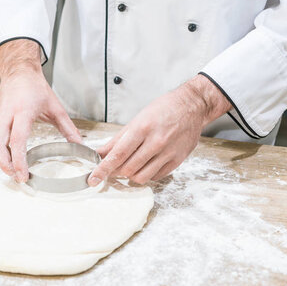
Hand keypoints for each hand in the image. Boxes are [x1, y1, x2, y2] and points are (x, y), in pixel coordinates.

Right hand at [0, 39, 81, 181]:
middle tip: (16, 177)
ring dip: (0, 160)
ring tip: (13, 171)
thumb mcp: (56, 107)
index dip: (18, 159)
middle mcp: (7, 114)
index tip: (23, 173)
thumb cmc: (36, 87)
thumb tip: (80, 145)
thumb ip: (68, 128)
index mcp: (23, 110)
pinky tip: (10, 159)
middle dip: (4, 164)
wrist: (19, 71)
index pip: (17, 139)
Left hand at [88, 75, 230, 184]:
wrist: (192, 106)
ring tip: (130, 165)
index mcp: (142, 128)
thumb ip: (118, 140)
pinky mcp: (177, 161)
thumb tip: (101, 153)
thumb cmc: (164, 109)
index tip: (93, 178)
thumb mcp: (137, 119)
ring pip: (141, 177)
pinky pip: (155, 177)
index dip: (103, 169)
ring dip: (131, 175)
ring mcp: (168, 153)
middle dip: (116, 171)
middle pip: (128, 168)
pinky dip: (146, 174)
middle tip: (113, 167)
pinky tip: (146, 164)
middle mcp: (156, 142)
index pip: (118, 155)